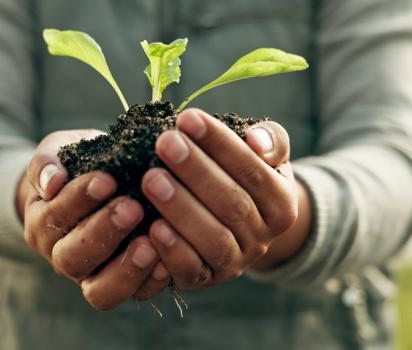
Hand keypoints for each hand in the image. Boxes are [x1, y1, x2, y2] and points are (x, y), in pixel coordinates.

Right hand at [18, 129, 170, 309]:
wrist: (97, 184)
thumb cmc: (78, 165)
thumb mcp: (58, 152)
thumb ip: (47, 163)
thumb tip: (52, 182)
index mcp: (43, 224)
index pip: (54, 218)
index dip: (78, 201)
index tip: (106, 180)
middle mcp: (63, 256)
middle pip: (73, 258)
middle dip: (103, 232)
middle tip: (132, 207)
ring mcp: (94, 276)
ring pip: (100, 290)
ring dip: (125, 268)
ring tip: (150, 243)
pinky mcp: (126, 285)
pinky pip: (135, 294)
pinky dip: (151, 281)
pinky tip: (167, 261)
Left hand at [139, 109, 311, 291]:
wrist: (242, 226)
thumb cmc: (245, 179)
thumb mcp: (266, 157)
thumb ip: (270, 141)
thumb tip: (256, 141)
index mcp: (282, 203)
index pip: (253, 169)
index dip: (220, 144)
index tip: (188, 119)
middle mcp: (263, 238)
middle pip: (232, 204)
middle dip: (196, 171)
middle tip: (165, 142)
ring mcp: (235, 263)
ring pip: (213, 239)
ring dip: (181, 208)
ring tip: (152, 179)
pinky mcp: (206, 279)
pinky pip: (192, 271)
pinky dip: (173, 252)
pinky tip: (152, 227)